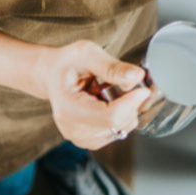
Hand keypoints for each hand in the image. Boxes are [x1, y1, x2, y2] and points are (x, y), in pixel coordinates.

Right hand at [34, 41, 150, 149]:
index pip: (110, 117)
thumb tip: (137, 77)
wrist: (52, 75)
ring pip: (124, 127)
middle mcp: (74, 130)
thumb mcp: (88, 54)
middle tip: (125, 81)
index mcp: (69, 109)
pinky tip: (111, 101)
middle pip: (119, 123)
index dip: (132, 103)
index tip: (143, 88)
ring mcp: (83, 138)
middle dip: (131, 103)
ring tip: (111, 91)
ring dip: (128, 108)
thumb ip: (112, 67)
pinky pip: (121, 129)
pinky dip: (124, 115)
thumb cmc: (68, 63)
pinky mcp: (93, 140)